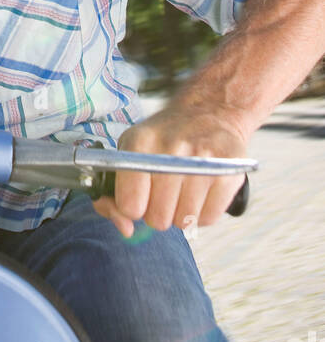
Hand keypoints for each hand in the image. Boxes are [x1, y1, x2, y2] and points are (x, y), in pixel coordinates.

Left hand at [91, 105, 251, 238]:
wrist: (209, 113)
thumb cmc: (163, 139)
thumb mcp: (130, 152)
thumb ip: (113, 194)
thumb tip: (125, 229)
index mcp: (140, 142)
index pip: (130, 205)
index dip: (133, 207)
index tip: (140, 195)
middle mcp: (171, 149)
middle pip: (158, 219)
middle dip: (159, 211)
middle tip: (165, 190)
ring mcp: (202, 161)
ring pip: (183, 222)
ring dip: (182, 212)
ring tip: (184, 187)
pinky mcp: (227, 173)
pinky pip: (207, 219)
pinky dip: (203, 213)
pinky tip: (201, 190)